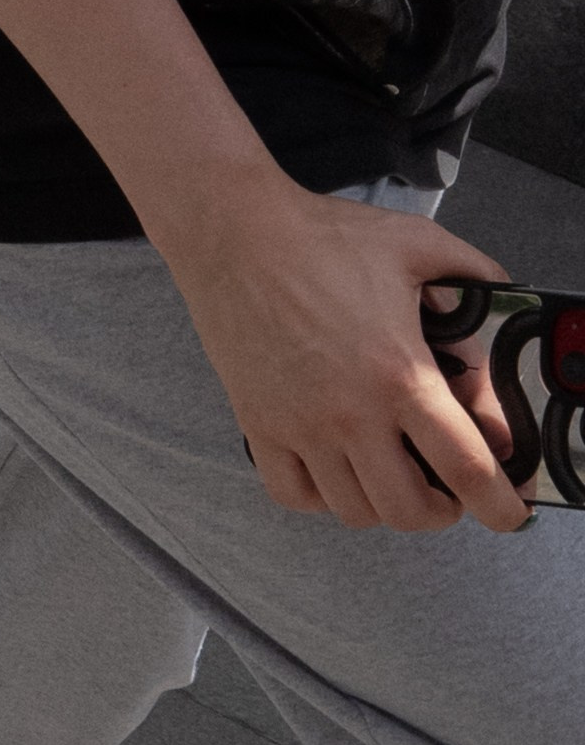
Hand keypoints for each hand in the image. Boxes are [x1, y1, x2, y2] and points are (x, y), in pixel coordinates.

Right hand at [157, 164, 527, 535]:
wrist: (236, 232)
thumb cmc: (318, 237)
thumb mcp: (417, 244)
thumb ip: (474, 274)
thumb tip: (503, 299)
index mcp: (399, 373)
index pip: (465, 466)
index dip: (498, 503)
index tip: (508, 511)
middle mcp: (350, 413)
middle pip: (409, 510)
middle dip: (441, 510)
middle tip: (447, 489)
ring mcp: (300, 425)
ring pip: (353, 510)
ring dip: (383, 503)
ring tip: (392, 476)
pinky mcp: (260, 424)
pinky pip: (293, 494)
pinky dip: (320, 497)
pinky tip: (333, 469)